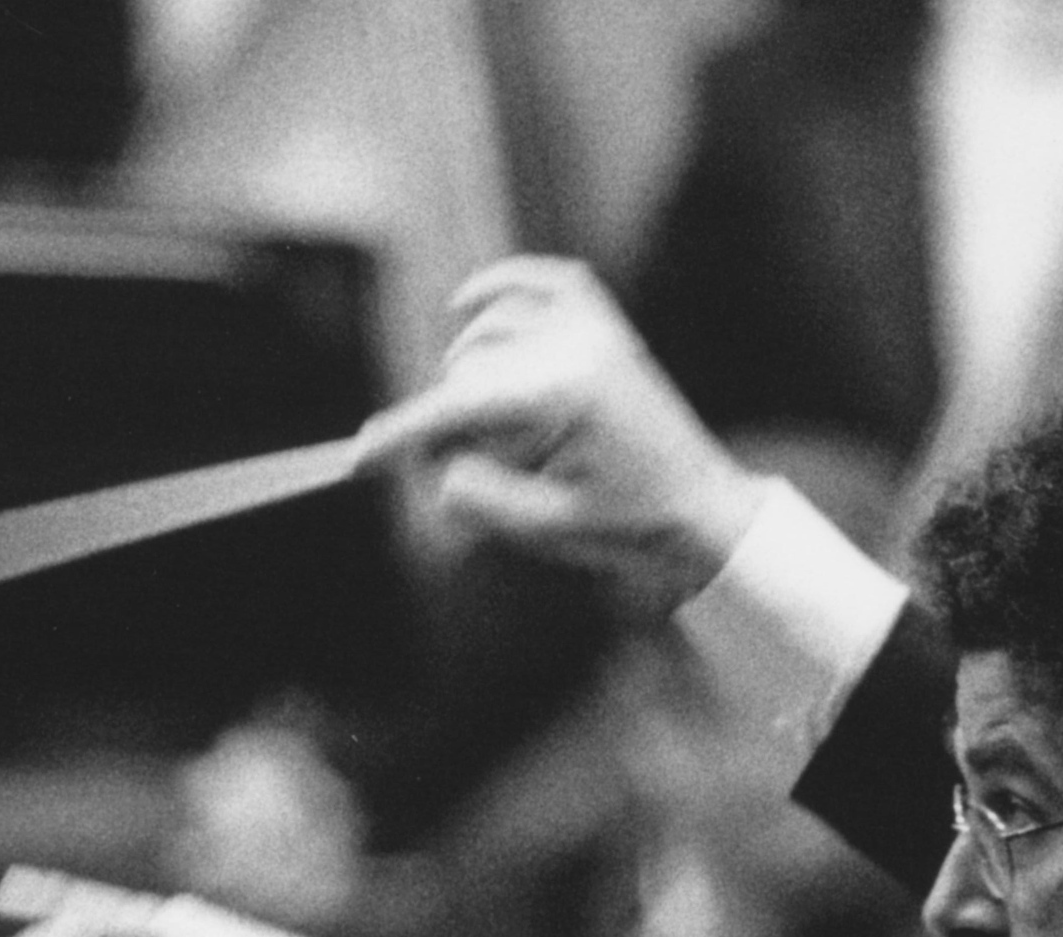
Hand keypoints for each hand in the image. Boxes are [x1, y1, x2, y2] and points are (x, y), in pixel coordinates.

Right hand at [356, 257, 768, 616]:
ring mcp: (591, 328)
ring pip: (488, 334)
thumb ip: (480, 498)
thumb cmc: (635, 528)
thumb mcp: (549, 528)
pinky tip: (467, 306)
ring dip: (472, 379)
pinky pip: (537, 282)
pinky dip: (500, 290)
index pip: (455, 407)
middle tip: (453, 477)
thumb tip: (430, 467)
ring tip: (499, 438)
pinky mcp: (604, 325)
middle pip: (465, 372)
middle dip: (445, 425)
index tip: (355, 459)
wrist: (707, 511)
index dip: (398, 435)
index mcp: (560, 396)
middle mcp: (572, 346)